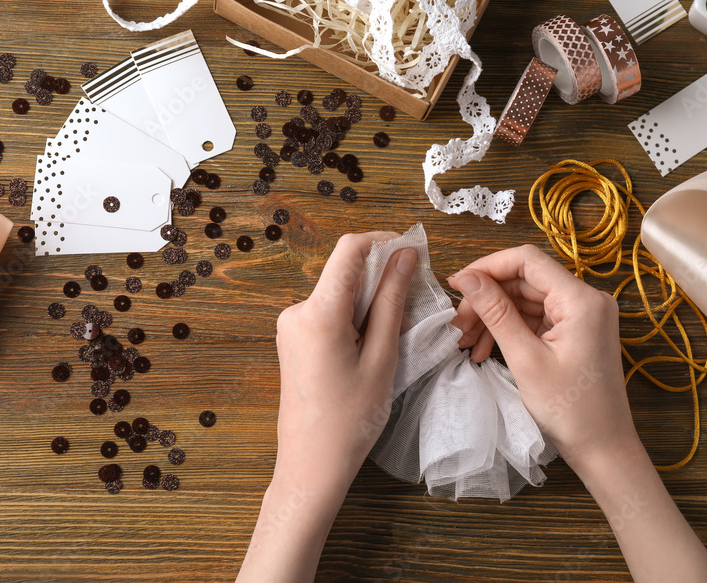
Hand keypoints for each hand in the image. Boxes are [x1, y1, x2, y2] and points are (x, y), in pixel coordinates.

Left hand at [237, 232, 415, 582]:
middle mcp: (297, 310)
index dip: (384, 241)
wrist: (312, 464)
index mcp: (318, 312)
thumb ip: (393, 300)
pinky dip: (357, 319)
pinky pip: (331, 312)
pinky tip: (373, 348)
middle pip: (347, 272)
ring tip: (395, 338)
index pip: (350, 249)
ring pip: (341, 293)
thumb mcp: (382, 356)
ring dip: (372, 303)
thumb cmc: (352, 418)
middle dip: (383, 279)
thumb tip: (406, 255)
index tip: (414, 249)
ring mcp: (291, 324)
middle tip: (415, 306)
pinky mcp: (294, 338)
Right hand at [448, 245, 633, 471]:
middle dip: (487, 298)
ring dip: (494, 316)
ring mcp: (583, 316)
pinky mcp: (577, 332)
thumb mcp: (525, 358)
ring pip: (527, 300)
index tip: (456, 283)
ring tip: (465, 342)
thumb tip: (467, 278)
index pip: (527, 260)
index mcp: (581, 299)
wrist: (603, 449)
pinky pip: (536, 319)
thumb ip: (496, 312)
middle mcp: (586, 299)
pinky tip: (484, 350)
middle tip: (456, 324)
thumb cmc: (570, 409)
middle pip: (525, 280)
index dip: (487, 266)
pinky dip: (510, 330)